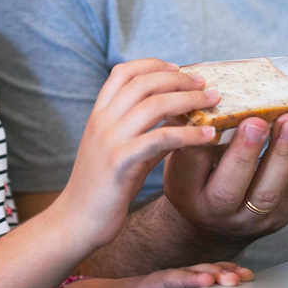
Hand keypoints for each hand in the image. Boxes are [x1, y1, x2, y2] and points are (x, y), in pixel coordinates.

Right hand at [53, 59, 219, 253]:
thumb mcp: (119, 151)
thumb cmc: (102, 189)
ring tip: (213, 102)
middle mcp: (102, 122)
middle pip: (144, 83)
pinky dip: (189, 134)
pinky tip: (208, 137)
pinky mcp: (121, 164)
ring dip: (189, 99)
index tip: (180, 69)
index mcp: (98, 114)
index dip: (154, 65)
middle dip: (179, 79)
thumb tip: (179, 119)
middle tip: (205, 83)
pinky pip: (161, 139)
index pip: (123, 72)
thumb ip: (144, 132)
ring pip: (154, 105)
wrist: (75, 222)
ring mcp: (110, 141)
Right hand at [59, 263, 254, 287]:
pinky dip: (187, 279)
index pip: (206, 274)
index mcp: (176, 284)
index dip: (228, 272)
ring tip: (231, 279)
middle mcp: (170, 279)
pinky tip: (202, 280)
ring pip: (190, 274)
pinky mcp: (144, 286)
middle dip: (227, 273)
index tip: (249, 277)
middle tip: (246, 278)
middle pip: (204, 272)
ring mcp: (158, 281)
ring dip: (213, 274)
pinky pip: (168, 281)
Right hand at [162, 112, 287, 252]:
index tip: (214, 115)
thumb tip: (200, 92)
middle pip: (229, 188)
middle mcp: (214, 212)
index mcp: (184, 193)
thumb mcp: (183, 157)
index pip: (190, 165)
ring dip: (282, 155)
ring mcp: (249, 220)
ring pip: (267, 192)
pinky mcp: (278, 218)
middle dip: (246, 152)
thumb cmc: (198, 177)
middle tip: (257, 121)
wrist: (215, 221)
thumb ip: (190, 132)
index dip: (203, 142)